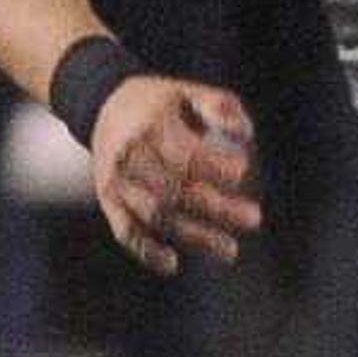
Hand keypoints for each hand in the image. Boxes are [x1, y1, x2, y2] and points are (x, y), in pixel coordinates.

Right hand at [90, 75, 261, 275]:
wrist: (103, 106)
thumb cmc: (159, 102)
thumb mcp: (187, 91)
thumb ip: (219, 106)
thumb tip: (246, 134)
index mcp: (150, 126)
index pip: (184, 154)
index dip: (214, 167)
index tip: (243, 171)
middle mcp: (129, 156)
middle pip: (175, 190)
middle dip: (217, 208)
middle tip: (254, 218)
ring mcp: (116, 182)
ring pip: (155, 216)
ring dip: (194, 236)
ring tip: (230, 250)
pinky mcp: (108, 201)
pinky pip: (126, 232)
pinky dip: (147, 251)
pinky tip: (172, 265)